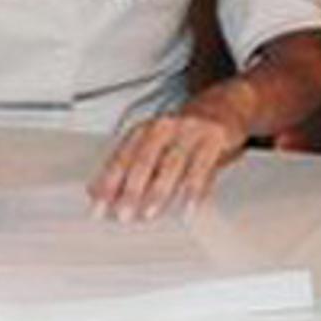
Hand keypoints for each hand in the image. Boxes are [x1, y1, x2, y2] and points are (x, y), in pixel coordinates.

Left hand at [88, 82, 254, 221]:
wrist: (224, 106)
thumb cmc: (183, 134)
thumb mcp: (154, 147)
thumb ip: (128, 169)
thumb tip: (96, 192)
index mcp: (142, 131)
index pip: (119, 159)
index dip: (107, 184)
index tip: (97, 207)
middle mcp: (162, 128)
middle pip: (142, 160)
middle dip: (130, 190)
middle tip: (122, 214)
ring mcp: (188, 132)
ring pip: (170, 163)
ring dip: (157, 191)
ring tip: (148, 214)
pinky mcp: (214, 138)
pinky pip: (202, 167)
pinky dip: (193, 190)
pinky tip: (187, 208)